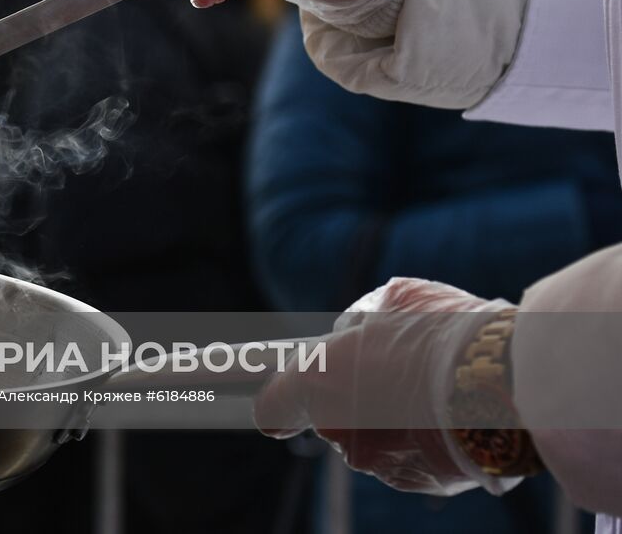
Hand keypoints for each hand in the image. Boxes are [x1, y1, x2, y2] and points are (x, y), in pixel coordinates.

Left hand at [255, 277, 518, 496]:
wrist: (506, 377)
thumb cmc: (445, 329)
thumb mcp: (395, 301)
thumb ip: (361, 319)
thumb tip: (351, 332)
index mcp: (320, 380)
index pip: (275, 406)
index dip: (278, 402)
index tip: (280, 400)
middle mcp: (341, 429)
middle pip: (333, 419)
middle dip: (353, 398)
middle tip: (393, 371)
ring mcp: (380, 460)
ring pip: (373, 439)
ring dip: (391, 419)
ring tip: (433, 388)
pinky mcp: (420, 480)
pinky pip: (409, 458)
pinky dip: (424, 440)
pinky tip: (451, 413)